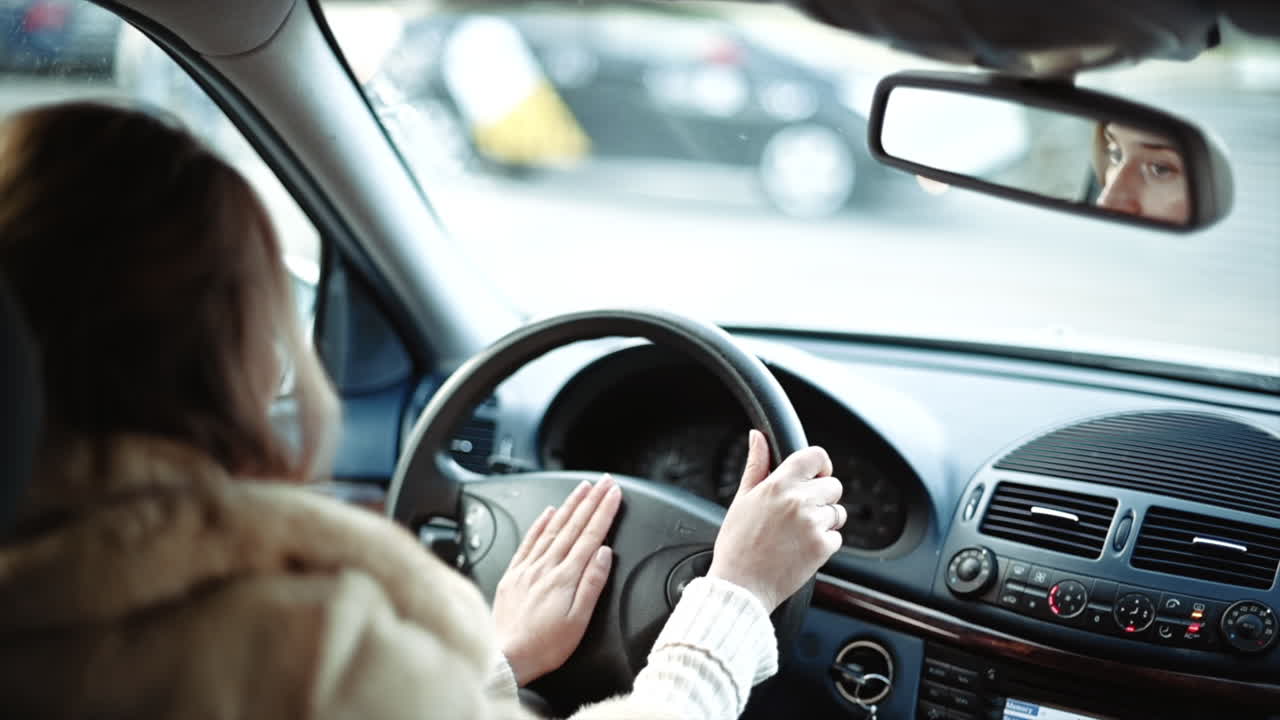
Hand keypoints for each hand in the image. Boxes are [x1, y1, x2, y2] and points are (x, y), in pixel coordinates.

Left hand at [492, 474, 621, 685]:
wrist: (504, 657)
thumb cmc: (543, 646)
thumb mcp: (578, 621)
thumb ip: (592, 584)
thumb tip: (604, 554)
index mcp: (565, 577)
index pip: (590, 535)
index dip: (604, 511)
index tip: (614, 493)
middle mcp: (546, 566)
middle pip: (573, 525)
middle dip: (591, 500)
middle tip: (604, 481)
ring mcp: (528, 568)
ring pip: (553, 527)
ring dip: (570, 505)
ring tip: (582, 488)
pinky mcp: (513, 574)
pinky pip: (529, 540)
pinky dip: (540, 523)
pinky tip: (548, 511)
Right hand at [707, 430, 844, 611]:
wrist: (741, 586)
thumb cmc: (737, 545)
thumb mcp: (742, 499)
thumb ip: (756, 464)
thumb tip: (757, 437)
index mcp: (778, 485)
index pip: (816, 456)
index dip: (820, 465)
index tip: (815, 476)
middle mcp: (799, 501)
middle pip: (834, 485)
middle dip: (822, 497)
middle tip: (800, 513)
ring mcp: (813, 524)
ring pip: (838, 512)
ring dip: (825, 521)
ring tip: (798, 534)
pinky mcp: (823, 547)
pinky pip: (837, 537)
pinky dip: (824, 543)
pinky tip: (801, 549)